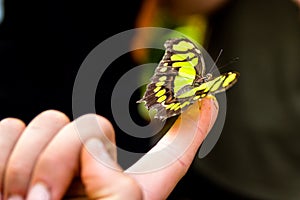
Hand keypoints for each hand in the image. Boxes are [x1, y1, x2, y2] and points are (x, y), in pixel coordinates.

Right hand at [0, 97, 217, 199]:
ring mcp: (53, 159)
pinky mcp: (15, 155)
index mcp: (126, 191)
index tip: (208, 100)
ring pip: (47, 120)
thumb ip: (121, 192)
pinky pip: (7, 129)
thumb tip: (96, 149)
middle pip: (88, 124)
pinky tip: (1, 189)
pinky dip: (2, 155)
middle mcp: (92, 170)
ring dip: (28, 163)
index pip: (171, 157)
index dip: (193, 128)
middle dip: (63, 156)